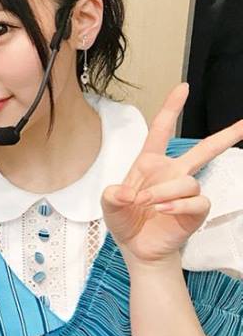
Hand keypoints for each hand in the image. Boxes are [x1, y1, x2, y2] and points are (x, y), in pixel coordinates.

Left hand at [102, 83, 242, 265]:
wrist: (137, 248)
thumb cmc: (126, 220)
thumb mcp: (110, 204)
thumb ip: (112, 195)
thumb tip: (123, 192)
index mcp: (150, 164)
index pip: (162, 131)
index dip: (172, 108)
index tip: (183, 88)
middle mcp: (172, 173)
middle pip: (203, 150)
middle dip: (225, 136)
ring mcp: (185, 191)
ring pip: (187, 181)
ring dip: (164, 192)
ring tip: (148, 204)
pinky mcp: (195, 210)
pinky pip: (196, 200)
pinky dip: (178, 205)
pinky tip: (163, 211)